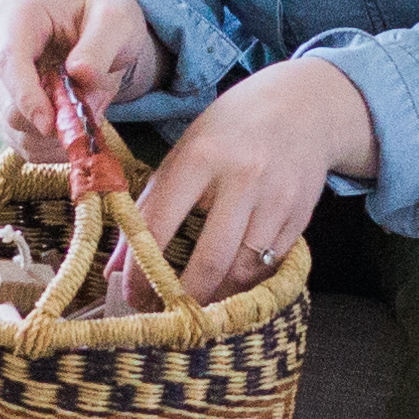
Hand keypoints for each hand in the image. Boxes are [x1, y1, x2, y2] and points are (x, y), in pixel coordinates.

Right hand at [0, 0, 159, 148]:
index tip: (51, 124)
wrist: (96, 28)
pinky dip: (49, 145)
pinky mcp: (0, 108)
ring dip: (52, 135)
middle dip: (49, 121)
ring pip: (12, 128)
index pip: (8, 61)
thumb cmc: (102, 18)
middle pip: (6, 103)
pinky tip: (71, 126)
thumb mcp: (116, 21)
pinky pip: (20, 141)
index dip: (26, 97)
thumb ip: (100, 47)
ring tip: (84, 112)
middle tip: (89, 112)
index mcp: (16, 14)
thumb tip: (80, 73)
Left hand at [133, 54, 375, 286]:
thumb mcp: (185, 153)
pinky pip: (271, 265)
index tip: (130, 294)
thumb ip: (152, 206)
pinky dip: (248, 280)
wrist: (302, 106)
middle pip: (211, 258)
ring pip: (245, 270)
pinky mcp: (301, 215)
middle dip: (187, 296)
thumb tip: (117, 266)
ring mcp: (277, 198)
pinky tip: (232, 281)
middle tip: (169, 311)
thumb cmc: (230, 132)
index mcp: (201, 156)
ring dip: (219, 294)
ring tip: (199, 302)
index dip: (142, 268)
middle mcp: (243, 177)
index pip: (161, 223)